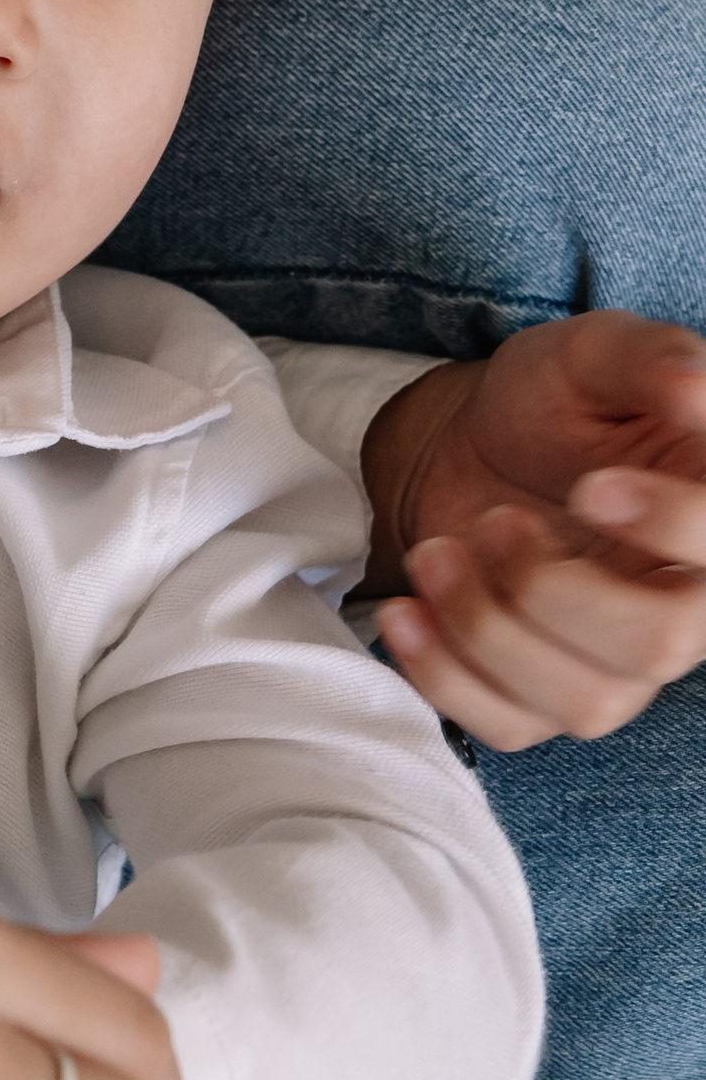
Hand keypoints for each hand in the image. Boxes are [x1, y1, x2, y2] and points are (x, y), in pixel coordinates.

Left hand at [362, 316, 705, 748]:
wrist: (474, 441)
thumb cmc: (552, 398)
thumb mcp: (594, 354)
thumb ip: (647, 359)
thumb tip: (698, 389)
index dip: (669, 528)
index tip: (592, 486)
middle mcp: (683, 605)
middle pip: (657, 646)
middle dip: (554, 587)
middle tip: (495, 521)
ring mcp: (614, 662)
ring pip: (582, 701)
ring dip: (488, 629)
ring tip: (436, 553)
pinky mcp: (540, 692)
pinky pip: (509, 726)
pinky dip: (444, 676)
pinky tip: (404, 611)